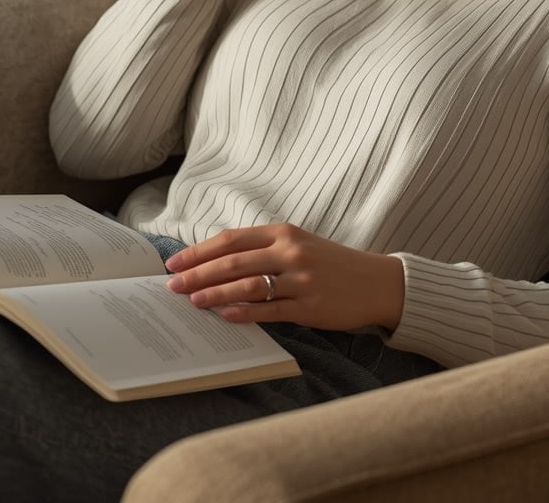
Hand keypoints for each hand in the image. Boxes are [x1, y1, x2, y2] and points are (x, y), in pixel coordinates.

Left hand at [164, 223, 404, 331]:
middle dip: (197, 274)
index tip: (175, 262)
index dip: (199, 251)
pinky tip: (224, 315)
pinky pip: (269, 310)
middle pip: (233, 261)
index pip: (231, 239)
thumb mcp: (298, 244)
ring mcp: (301, 279)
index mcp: (284, 232)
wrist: (376, 281)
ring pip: (247, 285)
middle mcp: (290, 251)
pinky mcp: (310, 306)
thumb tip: (216, 262)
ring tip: (192, 301)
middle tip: (172, 285)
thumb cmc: (331, 263)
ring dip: (214, 293)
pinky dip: (243, 312)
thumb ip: (263, 249)